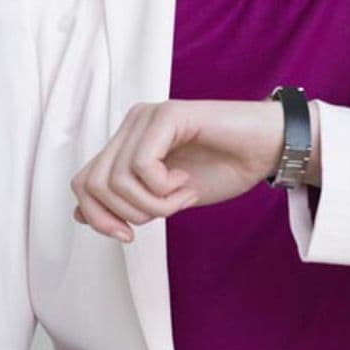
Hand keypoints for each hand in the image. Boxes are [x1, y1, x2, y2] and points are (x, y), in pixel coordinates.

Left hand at [70, 99, 288, 242]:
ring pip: (117, 180)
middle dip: (126, 214)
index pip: (83, 183)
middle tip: (165, 212)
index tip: (129, 236)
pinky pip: (143, 166)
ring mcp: (148, 116)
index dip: (98, 217)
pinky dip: (164, 189)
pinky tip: (187, 183)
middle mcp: (131, 124)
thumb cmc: (224, 168)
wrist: (269, 148)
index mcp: (127, 142)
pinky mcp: (168, 114)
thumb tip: (80, 216)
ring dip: (153, 204)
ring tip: (183, 196)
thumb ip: (128, 202)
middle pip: (92, 184)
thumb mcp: (167, 198)